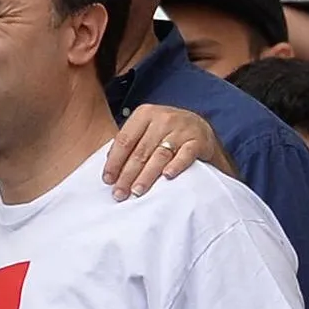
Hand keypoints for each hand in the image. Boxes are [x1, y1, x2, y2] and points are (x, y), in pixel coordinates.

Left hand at [102, 104, 220, 194]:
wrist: (200, 129)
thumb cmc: (166, 133)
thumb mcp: (146, 131)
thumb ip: (129, 144)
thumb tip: (110, 169)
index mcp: (145, 114)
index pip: (125, 140)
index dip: (114, 162)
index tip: (108, 180)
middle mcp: (163, 118)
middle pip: (140, 151)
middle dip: (127, 175)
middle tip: (119, 193)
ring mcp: (182, 128)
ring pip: (160, 155)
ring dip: (146, 176)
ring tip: (137, 191)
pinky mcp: (199, 140)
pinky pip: (185, 154)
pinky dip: (176, 165)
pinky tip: (167, 176)